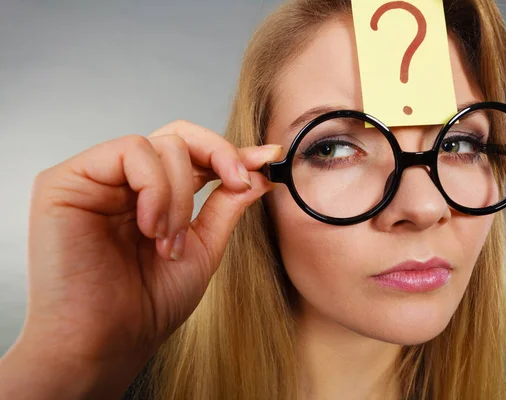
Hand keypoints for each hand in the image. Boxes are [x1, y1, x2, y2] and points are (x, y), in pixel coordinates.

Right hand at [7, 120, 281, 397]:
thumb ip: (226, 205)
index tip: (266, 159)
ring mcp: (95, 179)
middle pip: (179, 136)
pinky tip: (150, 227)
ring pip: (160, 144)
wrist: (107, 343)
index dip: (230, 153)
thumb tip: (259, 172)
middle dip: (218, 157)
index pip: (192, 155)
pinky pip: (129, 152)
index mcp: (152, 196)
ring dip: (180, 196)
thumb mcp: (202, 248)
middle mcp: (123, 182)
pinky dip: (155, 189)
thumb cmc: (148, 305)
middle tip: (237, 184)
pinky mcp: (67, 180)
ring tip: (168, 242)